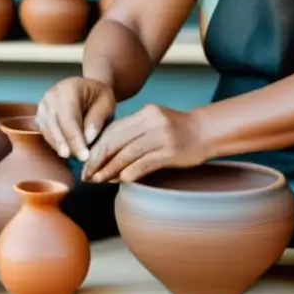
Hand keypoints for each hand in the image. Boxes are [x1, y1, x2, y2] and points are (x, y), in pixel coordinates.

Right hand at [36, 76, 115, 161]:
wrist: (87, 88)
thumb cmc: (99, 95)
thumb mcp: (106, 102)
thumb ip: (97, 118)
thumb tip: (87, 139)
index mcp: (68, 89)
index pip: (69, 117)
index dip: (75, 138)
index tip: (84, 155)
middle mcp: (51, 96)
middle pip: (55, 124)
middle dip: (66, 145)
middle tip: (79, 159)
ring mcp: (43, 105)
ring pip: (47, 130)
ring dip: (59, 146)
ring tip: (72, 158)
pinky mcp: (40, 115)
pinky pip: (45, 132)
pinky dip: (54, 143)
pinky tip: (65, 152)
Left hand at [82, 104, 209, 183]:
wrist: (207, 131)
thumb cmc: (177, 131)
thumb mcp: (154, 123)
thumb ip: (133, 133)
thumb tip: (105, 154)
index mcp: (146, 112)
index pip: (114, 130)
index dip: (96, 147)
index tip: (86, 163)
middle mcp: (152, 121)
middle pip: (117, 141)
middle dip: (98, 160)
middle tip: (87, 175)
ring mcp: (162, 136)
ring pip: (128, 153)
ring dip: (110, 169)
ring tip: (99, 180)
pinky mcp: (171, 151)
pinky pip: (145, 163)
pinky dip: (130, 172)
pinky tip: (121, 180)